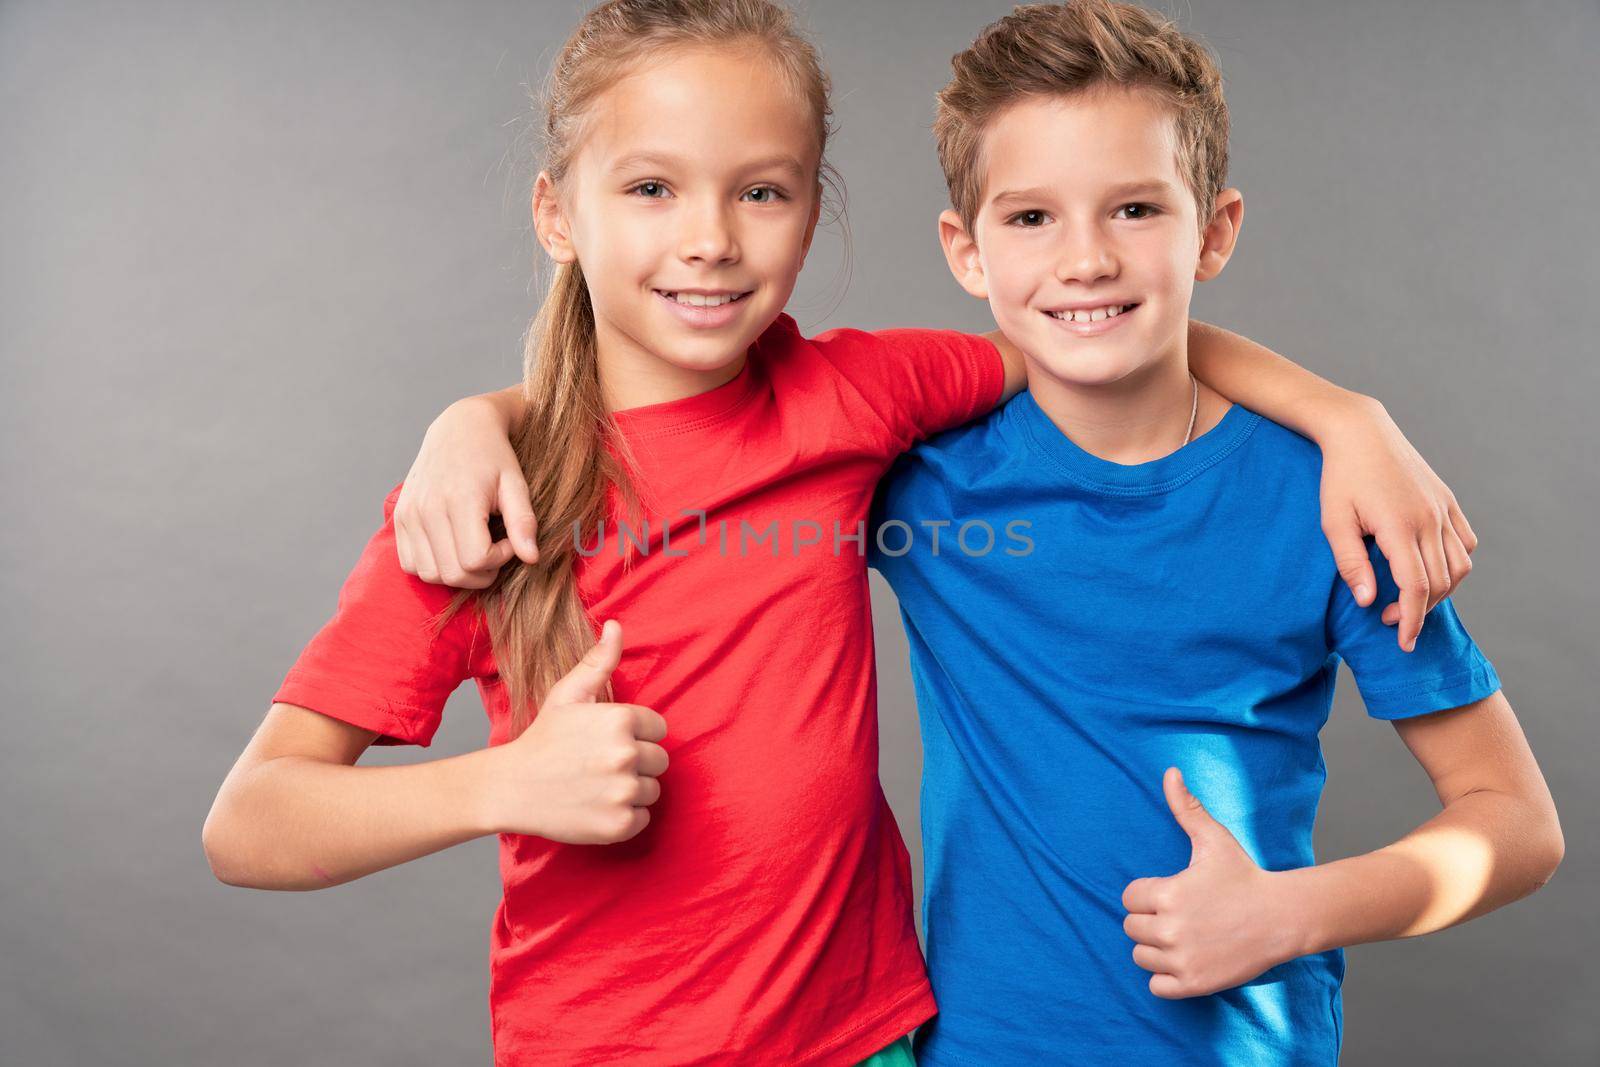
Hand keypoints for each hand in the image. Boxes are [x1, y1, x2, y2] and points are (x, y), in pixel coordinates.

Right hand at [395, 392, 537, 587]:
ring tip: (474, 548)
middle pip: (453, 574)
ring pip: (430, 575)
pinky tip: (452, 547)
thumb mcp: (516, 484)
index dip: (499, 559)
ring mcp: (409, 515)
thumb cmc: (493, 456)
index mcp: (459, 499)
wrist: (460, 428)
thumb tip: (532, 558)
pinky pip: (411, 564)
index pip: (476, 560)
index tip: (508, 541)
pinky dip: (433, 566)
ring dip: (457, 572)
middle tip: (495, 549)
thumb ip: (523, 522)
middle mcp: (427, 509)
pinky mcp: (399, 518)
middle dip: (482, 573)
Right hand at [478, 620, 667, 843]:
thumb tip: (616, 626)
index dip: (636, 734)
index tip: (606, 741)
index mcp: (621, 719)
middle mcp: (626, 754)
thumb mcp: (568, 694)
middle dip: (636, 762)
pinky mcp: (619, 824)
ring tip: (597, 785)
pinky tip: (597, 806)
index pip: (658, 729)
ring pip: (652, 790)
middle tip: (601, 765)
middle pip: (659, 761)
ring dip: (631, 790)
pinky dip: (625, 817)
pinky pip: (643, 819)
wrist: (511, 787)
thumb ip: (599, 661)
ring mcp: (623, 791)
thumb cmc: (542, 738)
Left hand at [1121, 768, 1298, 998]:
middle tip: (1180, 915)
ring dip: (1155, 949)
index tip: (1173, 892)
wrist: (1282, 918)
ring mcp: (1181, 959)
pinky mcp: (1193, 984)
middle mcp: (1170, 929)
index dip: (1147, 894)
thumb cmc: (1245, 875)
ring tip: (1183, 936)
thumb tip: (1169, 772)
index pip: (1129, 898)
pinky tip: (1184, 960)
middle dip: (1150, 920)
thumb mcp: (1213, 839)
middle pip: (1131, 928)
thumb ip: (1186, 807)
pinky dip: (1165, 978)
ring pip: (1141, 956)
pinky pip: (1156, 986)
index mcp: (1168, 893)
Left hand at [1318, 396, 1475, 651]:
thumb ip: (1351, 564)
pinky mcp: (1448, 501)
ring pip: (1459, 565)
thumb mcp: (1333, 521)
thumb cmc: (1339, 478)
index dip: (1411, 620)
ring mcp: (1443, 508)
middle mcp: (1429, 519)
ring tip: (1411, 599)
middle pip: (1439, 582)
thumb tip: (1367, 602)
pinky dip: (1455, 564)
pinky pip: (1465, 542)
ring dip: (1440, 590)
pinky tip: (1431, 569)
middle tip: (1389, 619)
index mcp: (1400, 526)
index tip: (1402, 642)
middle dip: (1419, 610)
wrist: (1360, 432)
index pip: (1416, 588)